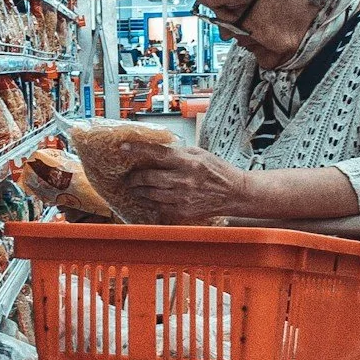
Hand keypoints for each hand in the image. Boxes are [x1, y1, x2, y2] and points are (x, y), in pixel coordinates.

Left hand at [119, 148, 254, 223]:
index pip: (157, 153)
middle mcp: (184, 180)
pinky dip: (151, 203)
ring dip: (139, 191)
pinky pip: (159, 208)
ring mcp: (183, 198)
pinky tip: (149, 199)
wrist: (235, 193)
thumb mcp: (200, 153)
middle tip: (130, 176)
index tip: (123, 147)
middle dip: (134, 177)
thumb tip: (157, 150)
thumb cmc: (218, 171)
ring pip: (150, 195)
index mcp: (188, 162)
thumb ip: (178, 152)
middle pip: (148, 177)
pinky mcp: (183, 212)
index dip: (137, 150)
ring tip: (136, 188)